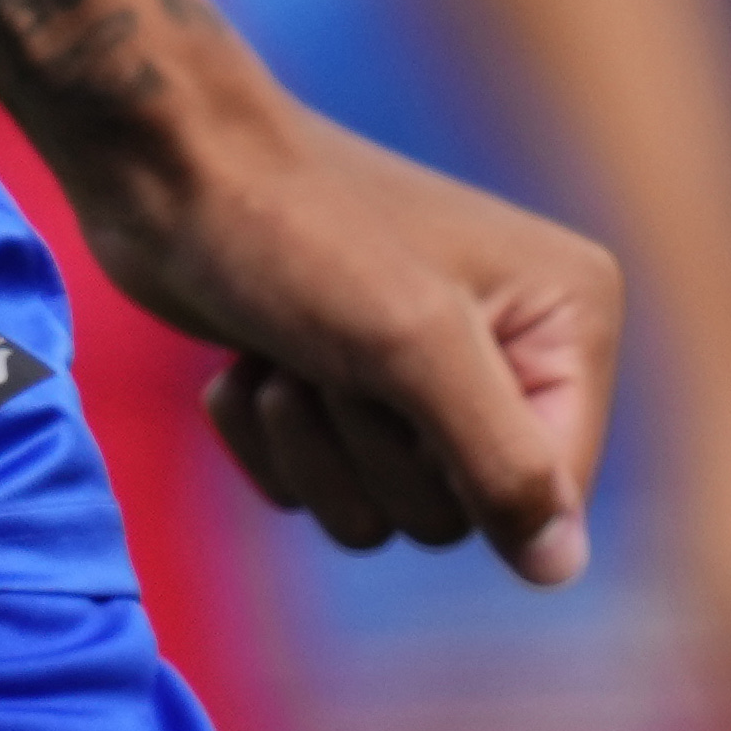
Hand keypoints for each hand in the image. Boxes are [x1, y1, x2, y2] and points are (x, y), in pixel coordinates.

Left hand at [81, 83, 620, 586]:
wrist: (161, 161)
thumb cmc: (292, 231)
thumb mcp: (412, 344)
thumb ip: (503, 461)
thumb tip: (561, 569)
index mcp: (568, 317)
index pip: (550, 491)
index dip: (461, 473)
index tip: (401, 395)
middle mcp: (510, 346)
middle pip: (459, 513)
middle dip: (369, 452)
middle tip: (331, 359)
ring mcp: (418, 370)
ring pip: (382, 514)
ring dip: (310, 447)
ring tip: (284, 356)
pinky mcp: (336, 387)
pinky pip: (317, 493)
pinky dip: (266, 444)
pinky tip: (245, 365)